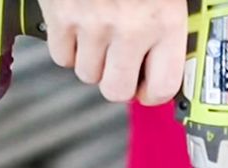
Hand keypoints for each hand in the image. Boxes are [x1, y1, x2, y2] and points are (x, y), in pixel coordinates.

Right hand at [40, 0, 186, 103]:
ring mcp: (91, 24)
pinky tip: (78, 25)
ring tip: (99, 34)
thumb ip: (167, 22)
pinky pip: (61, 56)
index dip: (152, 92)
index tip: (147, 86)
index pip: (162, 86)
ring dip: (92, 60)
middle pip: (116, 90)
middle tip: (119, 62)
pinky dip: (67, 46)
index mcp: (164, 19)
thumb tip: (164, 57)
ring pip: (87, 74)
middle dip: (117, 79)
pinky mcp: (60, 16)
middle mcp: (130, 28)